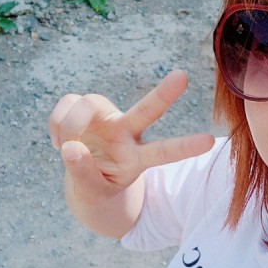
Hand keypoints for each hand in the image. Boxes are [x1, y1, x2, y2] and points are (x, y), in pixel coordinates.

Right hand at [48, 70, 213, 206]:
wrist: (83, 176)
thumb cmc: (95, 186)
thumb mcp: (91, 191)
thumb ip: (83, 174)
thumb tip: (71, 147)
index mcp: (137, 158)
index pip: (164, 152)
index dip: (184, 147)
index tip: (210, 141)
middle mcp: (127, 133)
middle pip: (147, 110)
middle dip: (164, 94)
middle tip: (183, 76)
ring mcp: (107, 117)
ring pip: (89, 103)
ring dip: (69, 124)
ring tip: (62, 146)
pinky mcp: (86, 108)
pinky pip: (67, 103)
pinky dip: (56, 122)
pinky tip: (59, 140)